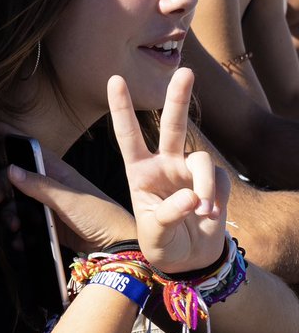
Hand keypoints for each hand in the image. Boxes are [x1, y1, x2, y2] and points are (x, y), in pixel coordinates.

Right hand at [6, 145, 136, 253]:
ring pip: (18, 203)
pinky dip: (19, 232)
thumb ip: (39, 186)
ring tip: (13, 226)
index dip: (11, 137)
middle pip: (17, 179)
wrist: (116, 248)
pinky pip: (26, 225)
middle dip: (3, 188)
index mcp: (58, 172)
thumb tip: (11, 169)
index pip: (30, 149)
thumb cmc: (100, 217)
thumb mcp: (68, 200)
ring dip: (10, 214)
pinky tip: (19, 240)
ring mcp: (49, 206)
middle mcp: (51, 186)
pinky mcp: (50, 225)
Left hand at [109, 68, 228, 272]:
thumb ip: (168, 216)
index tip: (114, 79)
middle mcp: (164, 165)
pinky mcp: (214, 182)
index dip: (121, 108)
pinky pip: (219, 180)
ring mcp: (190, 172)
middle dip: (178, 98)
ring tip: (202, 209)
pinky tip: (209, 216)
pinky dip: (216, 197)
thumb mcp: (154, 235)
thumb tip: (192, 197)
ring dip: (204, 183)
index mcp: (139, 172)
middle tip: (186, 71)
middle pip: (172, 125)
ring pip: (202, 159)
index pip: (127, 136)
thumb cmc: (160, 244)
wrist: (189, 260)